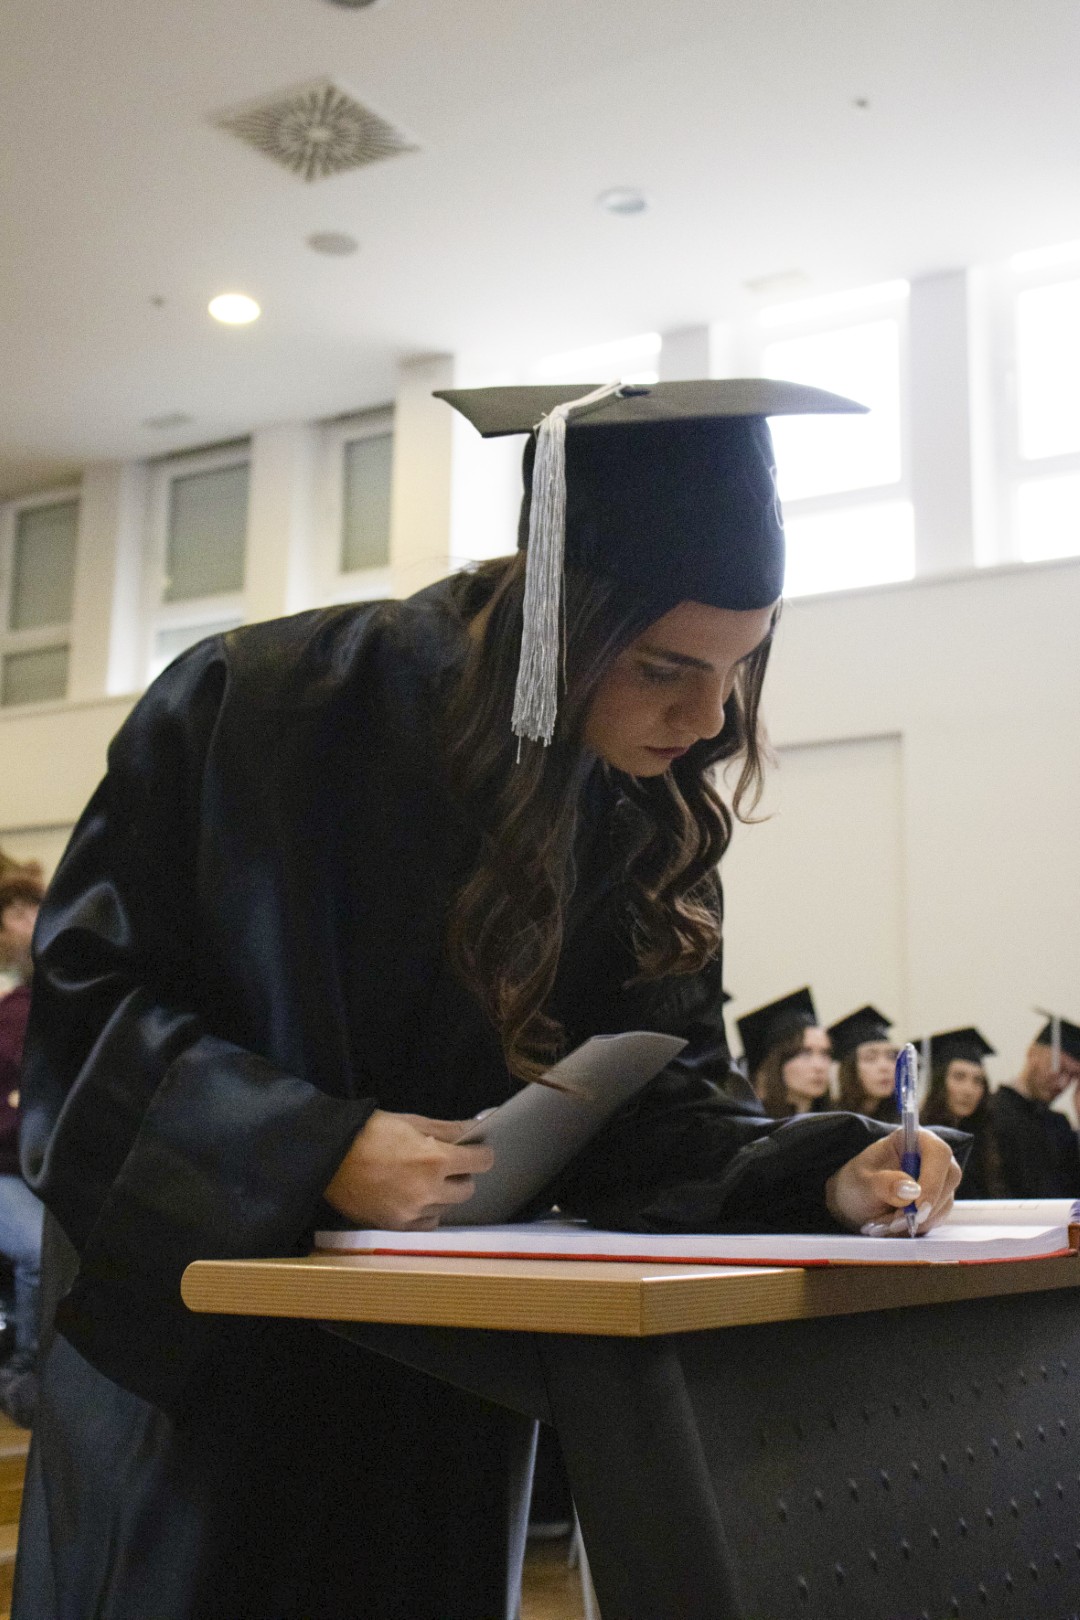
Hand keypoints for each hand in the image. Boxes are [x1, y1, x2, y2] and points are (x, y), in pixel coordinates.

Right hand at [324, 1111, 494, 1229]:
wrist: (330, 1155)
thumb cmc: (371, 1132)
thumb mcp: (413, 1122)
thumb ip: (450, 1128)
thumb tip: (478, 1128)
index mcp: (435, 1160)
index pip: (481, 1162)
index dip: (482, 1154)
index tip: (477, 1152)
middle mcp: (428, 1191)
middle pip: (467, 1189)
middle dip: (462, 1176)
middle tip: (447, 1165)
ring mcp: (412, 1212)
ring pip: (448, 1208)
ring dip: (444, 1195)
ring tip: (426, 1180)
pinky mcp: (396, 1226)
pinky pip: (427, 1224)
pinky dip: (427, 1211)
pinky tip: (415, 1197)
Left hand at [824, 1128, 961, 1235]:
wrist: (855, 1202)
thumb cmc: (857, 1183)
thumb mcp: (861, 1182)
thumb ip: (883, 1184)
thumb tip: (911, 1190)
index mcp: (912, 1139)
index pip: (938, 1152)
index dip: (933, 1178)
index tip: (917, 1205)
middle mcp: (931, 1157)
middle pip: (950, 1177)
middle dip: (925, 1205)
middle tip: (897, 1220)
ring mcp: (939, 1180)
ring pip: (945, 1202)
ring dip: (918, 1219)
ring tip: (886, 1223)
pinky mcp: (939, 1201)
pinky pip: (938, 1218)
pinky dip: (917, 1226)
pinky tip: (894, 1226)